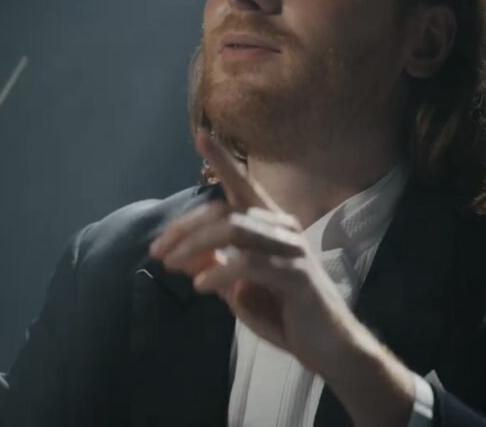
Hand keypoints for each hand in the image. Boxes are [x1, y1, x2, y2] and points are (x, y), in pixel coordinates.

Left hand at [149, 129, 414, 426]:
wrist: (328, 349)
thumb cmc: (285, 314)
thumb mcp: (239, 289)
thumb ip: (215, 266)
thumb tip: (184, 254)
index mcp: (270, 226)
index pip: (242, 186)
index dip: (222, 160)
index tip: (201, 135)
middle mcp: (283, 228)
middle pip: (224, 211)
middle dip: (184, 229)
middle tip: (158, 252)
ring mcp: (292, 249)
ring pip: (235, 229)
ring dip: (195, 246)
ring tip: (172, 266)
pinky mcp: (297, 275)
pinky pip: (251, 263)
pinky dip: (220, 272)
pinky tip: (201, 286)